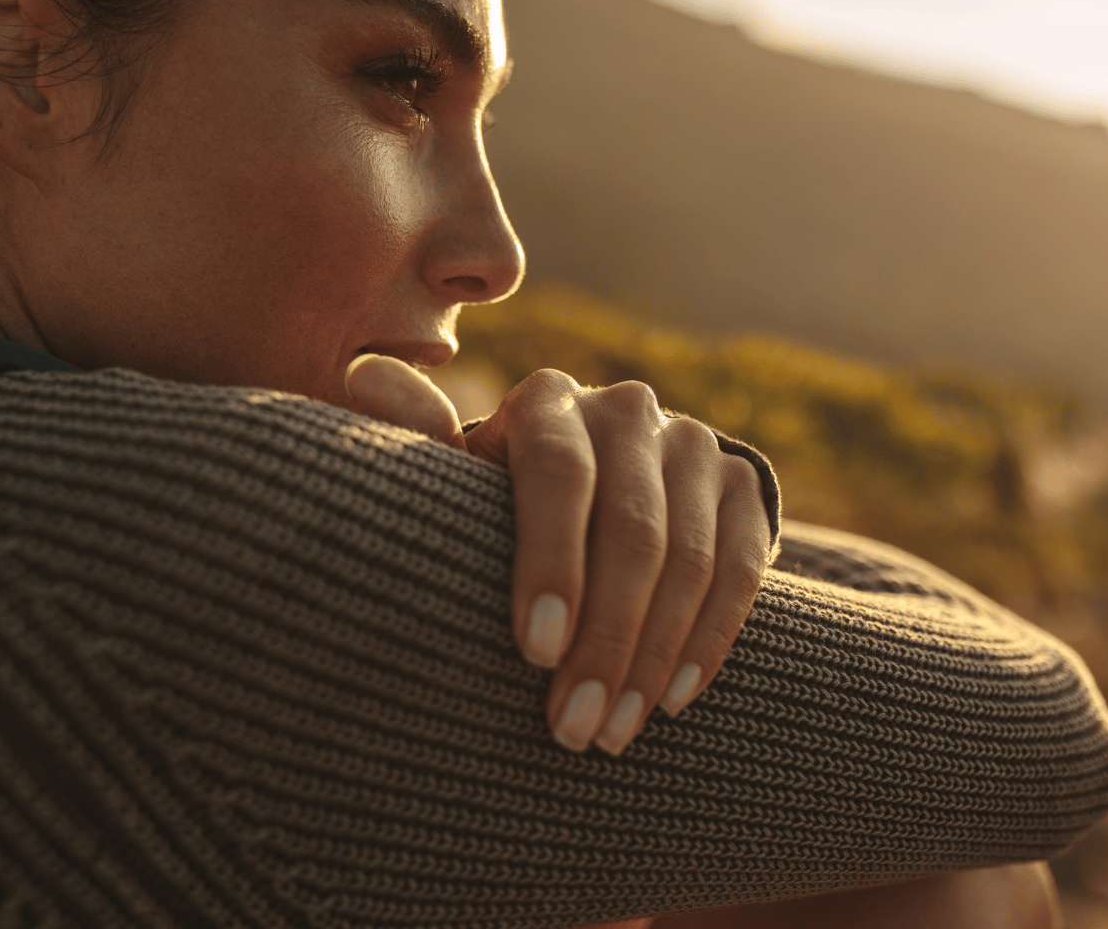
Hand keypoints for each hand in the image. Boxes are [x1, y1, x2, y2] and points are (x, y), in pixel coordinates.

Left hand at [345, 357, 772, 754]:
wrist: (594, 486)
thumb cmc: (495, 501)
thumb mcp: (453, 477)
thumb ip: (414, 436)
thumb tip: (365, 375)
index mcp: (547, 401)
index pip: (559, 475)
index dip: (552, 563)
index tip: (534, 651)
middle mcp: (627, 410)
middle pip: (632, 529)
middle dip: (604, 640)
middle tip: (574, 727)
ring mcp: (693, 443)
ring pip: (690, 558)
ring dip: (653, 656)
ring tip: (614, 732)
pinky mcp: (742, 482)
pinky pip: (741, 567)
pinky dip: (709, 638)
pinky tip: (673, 698)